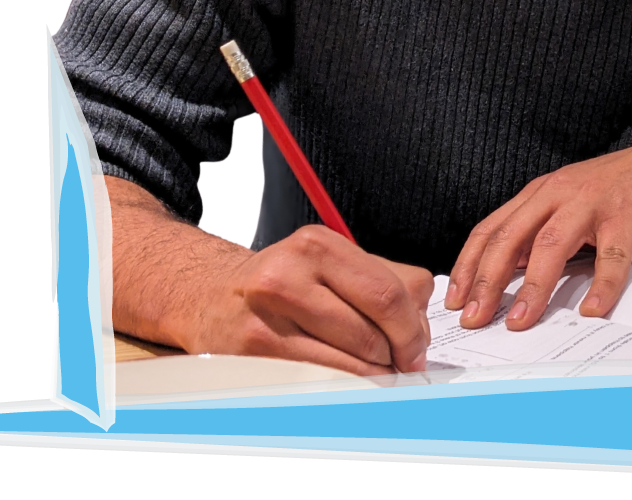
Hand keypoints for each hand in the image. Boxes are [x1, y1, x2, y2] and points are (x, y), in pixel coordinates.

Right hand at [180, 225, 434, 374]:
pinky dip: (345, 386)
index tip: (417, 346)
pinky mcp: (255, 354)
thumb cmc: (282, 282)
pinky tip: (345, 381)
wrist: (209, 296)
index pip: (390, 292)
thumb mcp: (328, 262)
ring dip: (374, 374)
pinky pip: (321, 381)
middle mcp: (289, 274)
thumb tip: (422, 327)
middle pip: (375, 329)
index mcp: (318, 245)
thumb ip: (384, 281)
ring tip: (373, 371)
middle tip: (401, 364)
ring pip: (352, 361)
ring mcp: (268, 317)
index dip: (414, 328)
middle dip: (398, 354)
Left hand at [445, 134, 631, 329]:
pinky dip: (602, 285)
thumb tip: (507, 275)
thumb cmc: (628, 188)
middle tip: (475, 317)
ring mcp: (594, 202)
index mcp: (543, 193)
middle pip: (511, 239)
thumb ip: (543, 232)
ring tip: (521, 320)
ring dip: (533, 288)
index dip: (469, 265)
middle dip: (488, 282)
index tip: (455, 298)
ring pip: (551, 246)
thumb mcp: (574, 205)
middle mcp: (561, 193)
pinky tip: (594, 308)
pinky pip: (612, 255)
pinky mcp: (628, 213)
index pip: (492, 229)